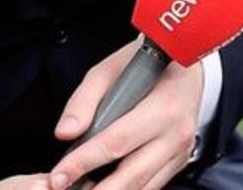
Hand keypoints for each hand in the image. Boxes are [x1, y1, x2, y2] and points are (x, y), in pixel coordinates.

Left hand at [49, 40, 202, 189]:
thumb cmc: (143, 64)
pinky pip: (152, 185)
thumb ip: (84, 100)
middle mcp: (176, 134)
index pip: (116, 142)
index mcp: (162, 107)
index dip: (84, 162)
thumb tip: (65, 133)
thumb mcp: (109, 69)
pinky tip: (103, 187)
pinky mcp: (179, 162)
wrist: (184, 66)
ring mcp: (181, 152)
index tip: (58, 176)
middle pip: (132, 175)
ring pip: (144, 187)